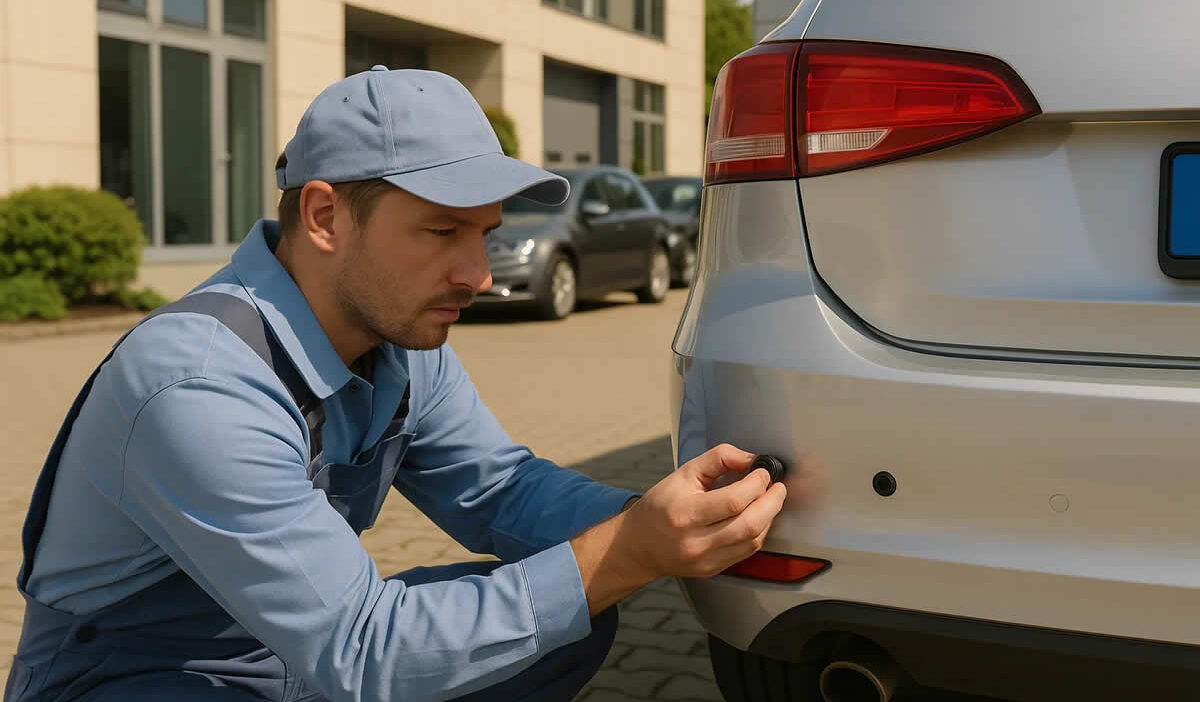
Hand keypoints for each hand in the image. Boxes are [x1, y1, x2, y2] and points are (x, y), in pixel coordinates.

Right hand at [570, 444, 786, 614]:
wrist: (639, 545)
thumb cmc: (661, 505)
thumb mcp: (683, 473)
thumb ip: (719, 459)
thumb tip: (752, 459)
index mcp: (684, 513)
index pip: (733, 500)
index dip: (756, 483)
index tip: (763, 472)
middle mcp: (695, 541)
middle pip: (749, 524)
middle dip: (772, 502)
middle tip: (777, 487)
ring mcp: (705, 560)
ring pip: (753, 540)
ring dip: (769, 518)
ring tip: (769, 500)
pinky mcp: (713, 569)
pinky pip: (746, 551)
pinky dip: (758, 532)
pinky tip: (757, 518)